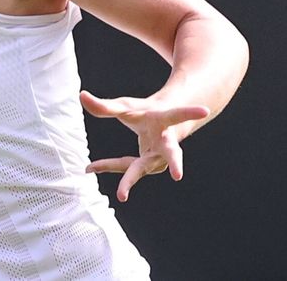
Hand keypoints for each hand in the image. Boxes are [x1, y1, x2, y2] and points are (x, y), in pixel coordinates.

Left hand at [79, 90, 209, 202]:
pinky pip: (126, 167)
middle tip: (178, 175)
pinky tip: (90, 167)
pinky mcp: (148, 166)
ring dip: (126, 178)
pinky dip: (108, 165)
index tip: (204, 110)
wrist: (162, 126)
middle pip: (173, 153)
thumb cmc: (144, 113)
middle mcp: (167, 144)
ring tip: (115, 190)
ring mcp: (159, 158)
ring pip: (140, 168)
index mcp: (166, 122)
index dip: (189, 112)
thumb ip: (104, 106)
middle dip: (176, 163)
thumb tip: (81, 96)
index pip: (178, 115)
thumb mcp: (124, 107)